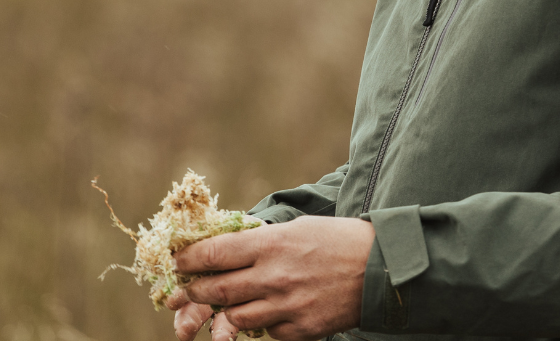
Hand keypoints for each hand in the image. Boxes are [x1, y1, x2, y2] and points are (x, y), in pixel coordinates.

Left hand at [165, 216, 375, 340]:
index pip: (214, 253)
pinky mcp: (299, 330)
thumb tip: (225, 250)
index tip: (177, 262)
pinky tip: (266, 312)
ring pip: (234, 316)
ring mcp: (286, 306)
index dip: (188, 259)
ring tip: (216, 307)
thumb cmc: (338, 240)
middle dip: (192, 291)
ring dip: (221, 313)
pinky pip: (266, 330)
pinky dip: (260, 323)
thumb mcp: (297, 228)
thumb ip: (260, 241)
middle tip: (181, 291)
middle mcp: (274, 276)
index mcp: (272, 243)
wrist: (382, 269)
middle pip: (216, 290)